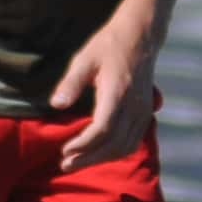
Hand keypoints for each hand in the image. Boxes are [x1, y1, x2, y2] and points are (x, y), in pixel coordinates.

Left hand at [51, 14, 158, 170]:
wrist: (140, 37)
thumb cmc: (108, 45)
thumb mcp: (84, 58)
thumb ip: (71, 83)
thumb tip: (56, 105)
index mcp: (118, 92)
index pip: (103, 129)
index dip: (83, 145)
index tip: (64, 151)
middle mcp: (134, 106)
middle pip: (114, 144)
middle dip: (89, 158)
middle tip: (65, 165)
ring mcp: (143, 111)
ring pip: (126, 147)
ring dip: (102, 159)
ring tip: (79, 161)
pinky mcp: (146, 113)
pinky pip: (134, 141)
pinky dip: (116, 152)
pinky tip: (100, 153)